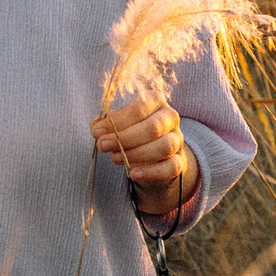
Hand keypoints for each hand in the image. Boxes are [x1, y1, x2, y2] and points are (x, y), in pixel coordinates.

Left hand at [94, 95, 196, 214]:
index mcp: (155, 101)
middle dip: (125, 138)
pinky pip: (171, 167)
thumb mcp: (118, 123)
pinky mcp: (179, 161)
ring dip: (136, 154)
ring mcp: (177, 140)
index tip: (97, 132)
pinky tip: (133, 174)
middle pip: (153, 127)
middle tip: (103, 145)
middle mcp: (170, 118)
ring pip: (164, 147)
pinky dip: (151, 172)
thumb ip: (106, 123)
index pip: (139, 108)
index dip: (116, 121)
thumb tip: (96, 128)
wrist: (152, 155)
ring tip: (114, 158)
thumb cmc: (131, 131)